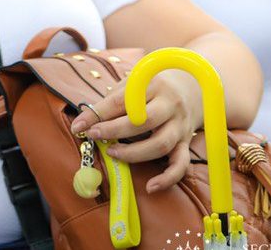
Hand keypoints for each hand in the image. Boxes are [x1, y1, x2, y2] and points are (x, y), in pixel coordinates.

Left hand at [69, 70, 202, 192]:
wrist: (192, 89)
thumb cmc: (152, 88)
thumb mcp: (133, 84)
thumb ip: (111, 101)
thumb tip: (83, 122)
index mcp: (153, 85)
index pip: (123, 100)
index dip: (98, 114)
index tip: (79, 126)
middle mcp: (171, 105)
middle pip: (144, 121)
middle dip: (115, 131)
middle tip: (94, 136)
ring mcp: (180, 126)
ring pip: (161, 144)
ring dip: (133, 153)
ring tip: (112, 153)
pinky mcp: (186, 143)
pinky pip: (181, 164)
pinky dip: (167, 178)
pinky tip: (151, 186)